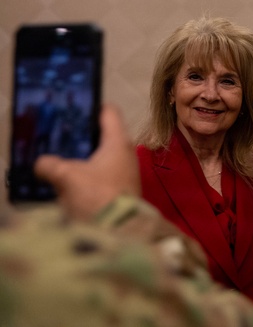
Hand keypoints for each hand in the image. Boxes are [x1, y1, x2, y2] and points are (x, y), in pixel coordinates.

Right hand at [34, 105, 139, 220]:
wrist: (119, 230)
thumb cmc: (97, 196)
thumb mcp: (67, 176)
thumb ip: (50, 165)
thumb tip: (42, 163)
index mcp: (118, 142)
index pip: (109, 112)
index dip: (91, 106)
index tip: (73, 109)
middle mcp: (125, 153)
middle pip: (102, 134)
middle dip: (80, 135)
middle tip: (59, 135)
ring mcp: (124, 171)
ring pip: (100, 155)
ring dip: (82, 156)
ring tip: (59, 157)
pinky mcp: (119, 188)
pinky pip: (100, 172)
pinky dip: (86, 172)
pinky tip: (67, 178)